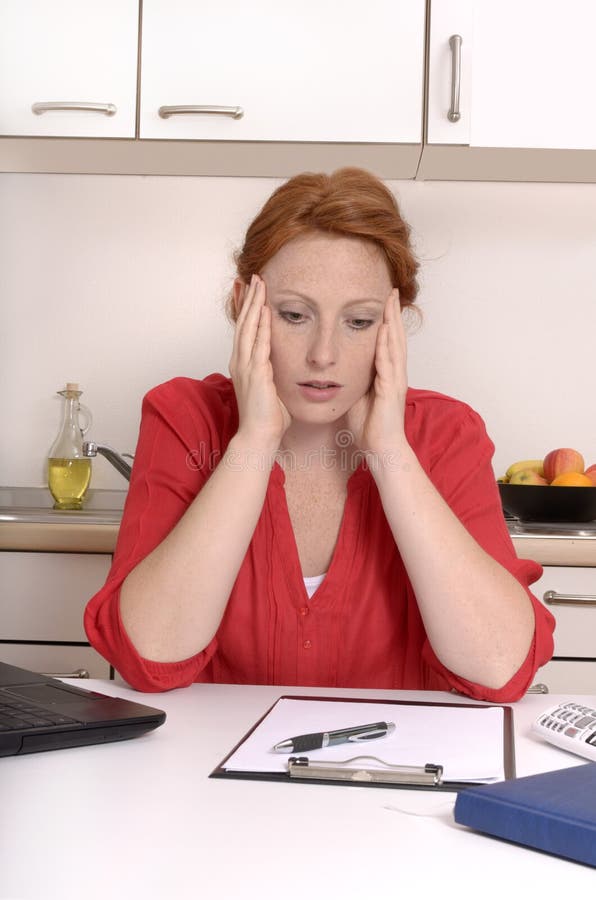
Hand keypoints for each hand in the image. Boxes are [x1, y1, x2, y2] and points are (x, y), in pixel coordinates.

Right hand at [229, 274, 290, 449]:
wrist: (259, 436)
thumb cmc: (268, 418)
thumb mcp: (272, 389)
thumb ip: (276, 375)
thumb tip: (286, 369)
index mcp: (243, 364)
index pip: (245, 329)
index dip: (247, 308)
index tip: (250, 290)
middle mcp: (240, 361)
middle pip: (244, 322)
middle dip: (249, 298)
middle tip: (253, 277)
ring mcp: (245, 366)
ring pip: (249, 328)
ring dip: (254, 304)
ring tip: (258, 283)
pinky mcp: (255, 373)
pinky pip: (259, 343)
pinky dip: (262, 325)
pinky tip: (265, 309)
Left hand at [345, 289, 407, 460]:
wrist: (381, 449)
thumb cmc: (370, 427)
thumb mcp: (359, 396)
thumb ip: (356, 380)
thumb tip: (342, 369)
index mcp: (387, 375)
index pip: (387, 342)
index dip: (385, 321)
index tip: (382, 302)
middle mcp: (395, 374)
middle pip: (395, 337)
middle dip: (392, 314)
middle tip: (390, 291)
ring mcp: (396, 381)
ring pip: (395, 345)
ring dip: (392, 322)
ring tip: (390, 302)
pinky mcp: (392, 390)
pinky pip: (388, 363)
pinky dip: (386, 345)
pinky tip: (383, 330)